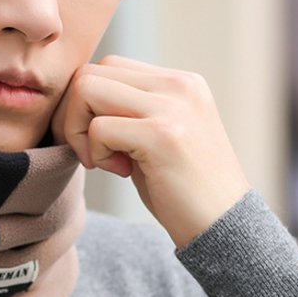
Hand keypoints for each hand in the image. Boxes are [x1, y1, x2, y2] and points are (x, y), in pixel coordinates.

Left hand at [51, 55, 250, 247]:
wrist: (225, 230)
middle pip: (89, 73)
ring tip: (103, 159)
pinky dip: (95, 153)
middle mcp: (179, 84)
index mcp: (180, 81)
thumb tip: (74, 92)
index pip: (107, 66)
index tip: (100, 140)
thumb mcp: (157, 133)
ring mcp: (172, 107)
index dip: (86, 103)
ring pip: (86, 90)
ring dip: (78, 129)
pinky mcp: (162, 135)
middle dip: (72, 114)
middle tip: (91, 152)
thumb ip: (129, 107)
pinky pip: (99, 128)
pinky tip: (121, 172)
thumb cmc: (182, 189)